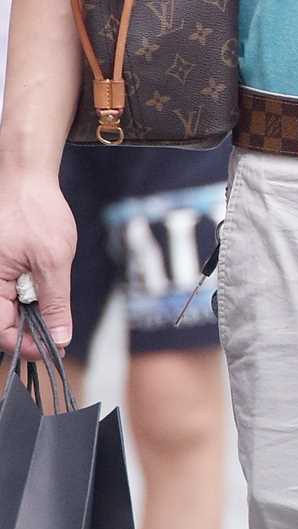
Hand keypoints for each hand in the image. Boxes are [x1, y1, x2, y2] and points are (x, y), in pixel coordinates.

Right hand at [0, 166, 77, 359]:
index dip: (26, 345)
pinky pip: (13, 293)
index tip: (54, 350)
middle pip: (6, 322)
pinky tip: (47, 289)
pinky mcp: (2, 268)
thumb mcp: (53, 261)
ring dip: (34, 313)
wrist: (28, 179)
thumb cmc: (36, 211)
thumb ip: (55, 303)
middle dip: (33, 330)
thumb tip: (59, 338)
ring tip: (55, 306)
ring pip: (11, 309)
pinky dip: (32, 296)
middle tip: (61, 334)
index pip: (0, 330)